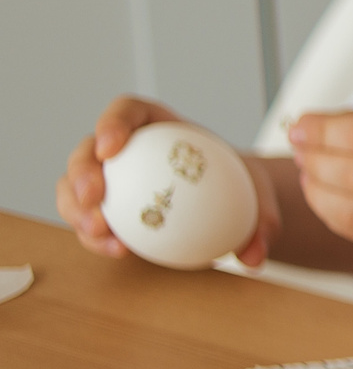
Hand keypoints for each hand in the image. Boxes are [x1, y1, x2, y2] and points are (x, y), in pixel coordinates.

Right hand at [56, 97, 278, 265]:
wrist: (231, 208)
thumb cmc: (241, 188)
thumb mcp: (259, 195)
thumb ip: (262, 220)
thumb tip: (254, 256)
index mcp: (159, 127)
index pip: (127, 112)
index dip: (112, 123)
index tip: (111, 147)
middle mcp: (127, 150)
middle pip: (88, 150)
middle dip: (82, 172)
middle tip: (96, 200)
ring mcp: (111, 181)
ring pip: (74, 187)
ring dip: (76, 209)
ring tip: (100, 233)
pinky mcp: (106, 211)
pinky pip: (88, 220)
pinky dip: (94, 235)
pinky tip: (116, 250)